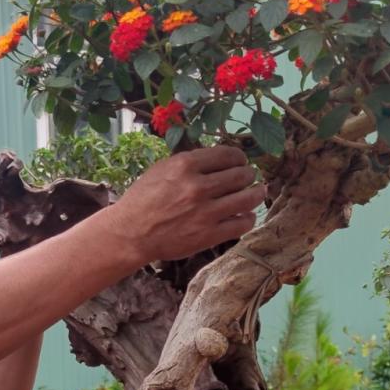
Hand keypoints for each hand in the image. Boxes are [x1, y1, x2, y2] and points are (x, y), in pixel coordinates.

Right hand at [106, 145, 267, 263]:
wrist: (131, 233)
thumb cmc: (143, 199)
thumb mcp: (162, 170)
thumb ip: (189, 163)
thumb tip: (218, 158)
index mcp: (185, 165)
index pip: (227, 155)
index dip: (239, 158)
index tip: (241, 162)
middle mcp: (198, 187)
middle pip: (240, 175)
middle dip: (249, 175)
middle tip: (250, 177)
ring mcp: (205, 212)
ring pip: (246, 199)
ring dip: (257, 193)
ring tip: (258, 192)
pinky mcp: (209, 235)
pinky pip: (241, 224)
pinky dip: (249, 218)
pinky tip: (247, 216)